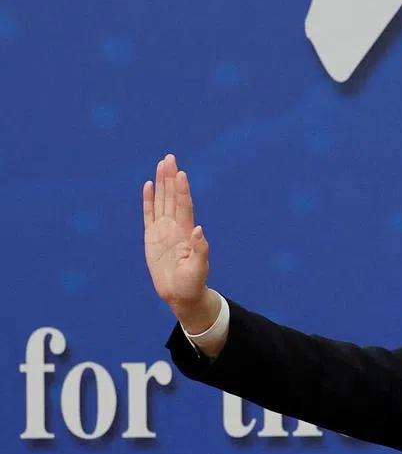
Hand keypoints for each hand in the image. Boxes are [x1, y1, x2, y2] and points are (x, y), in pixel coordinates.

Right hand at [142, 154, 216, 329]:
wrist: (181, 296)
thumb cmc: (192, 284)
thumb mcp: (198, 269)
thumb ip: (200, 250)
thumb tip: (198, 229)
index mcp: (186, 233)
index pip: (184, 206)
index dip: (182, 190)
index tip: (181, 173)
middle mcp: (175, 228)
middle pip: (172, 198)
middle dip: (171, 178)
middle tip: (170, 157)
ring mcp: (163, 231)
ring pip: (161, 201)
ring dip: (161, 183)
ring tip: (161, 164)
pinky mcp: (151, 237)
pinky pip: (148, 215)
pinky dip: (148, 200)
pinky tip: (148, 185)